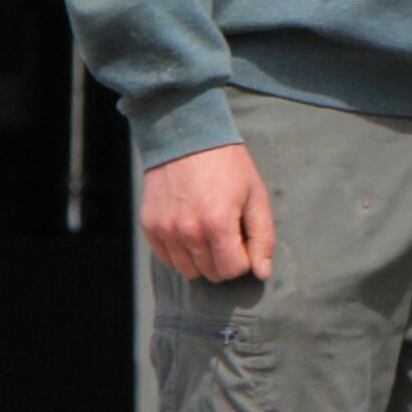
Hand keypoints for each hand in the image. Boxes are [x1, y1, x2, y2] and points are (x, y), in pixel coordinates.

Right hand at [142, 143, 275, 282]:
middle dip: (225, 260)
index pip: (232, 270)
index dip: (245, 259)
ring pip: (188, 271)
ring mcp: (165, 231)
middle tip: (229, 232)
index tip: (245, 239)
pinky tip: (192, 228)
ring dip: (203, 259)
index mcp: (217, 223)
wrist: (186, 138)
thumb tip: (262, 273)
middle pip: (211, 274)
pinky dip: (182, 252)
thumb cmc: (228, 165)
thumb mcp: (256, 194)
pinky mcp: (149, 228)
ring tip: (210, 230)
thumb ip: (262, 236)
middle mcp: (187, 232)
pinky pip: (168, 259)